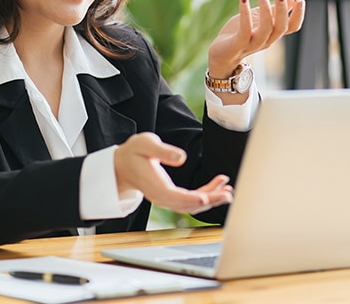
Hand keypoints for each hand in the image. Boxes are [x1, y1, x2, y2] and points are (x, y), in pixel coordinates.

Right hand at [114, 132, 233, 214]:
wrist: (122, 165)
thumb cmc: (133, 152)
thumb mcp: (144, 144)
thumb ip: (162, 150)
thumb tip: (181, 157)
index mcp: (154, 185)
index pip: (174, 197)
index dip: (191, 199)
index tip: (206, 198)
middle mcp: (161, 197)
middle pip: (187, 205)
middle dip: (209, 201)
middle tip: (227, 194)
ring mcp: (166, 199)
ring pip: (191, 205)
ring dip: (211, 199)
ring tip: (228, 191)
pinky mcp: (171, 196)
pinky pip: (190, 200)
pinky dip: (205, 194)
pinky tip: (218, 185)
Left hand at [208, 0, 304, 77]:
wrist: (220, 54)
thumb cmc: (239, 34)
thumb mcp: (258, 20)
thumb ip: (273, 11)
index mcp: (272, 34)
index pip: (292, 27)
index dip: (298, 15)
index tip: (300, 0)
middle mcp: (266, 40)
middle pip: (281, 28)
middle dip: (282, 10)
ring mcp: (252, 44)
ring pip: (266, 29)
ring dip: (266, 10)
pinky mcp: (238, 44)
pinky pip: (245, 30)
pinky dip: (245, 14)